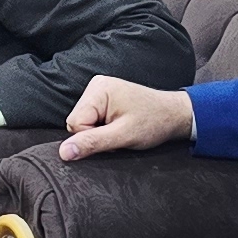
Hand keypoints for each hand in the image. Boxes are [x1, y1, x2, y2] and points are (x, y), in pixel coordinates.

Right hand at [57, 75, 195, 161]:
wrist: (173, 114)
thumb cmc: (153, 123)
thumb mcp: (122, 137)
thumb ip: (92, 143)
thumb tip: (64, 152)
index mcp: (99, 90)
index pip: (74, 123)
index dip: (92, 137)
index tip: (114, 136)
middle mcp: (96, 85)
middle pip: (77, 121)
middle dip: (95, 134)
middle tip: (119, 133)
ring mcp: (99, 89)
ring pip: (83, 122)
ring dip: (99, 132)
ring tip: (121, 128)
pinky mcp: (103, 97)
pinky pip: (91, 117)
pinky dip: (103, 127)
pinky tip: (118, 124)